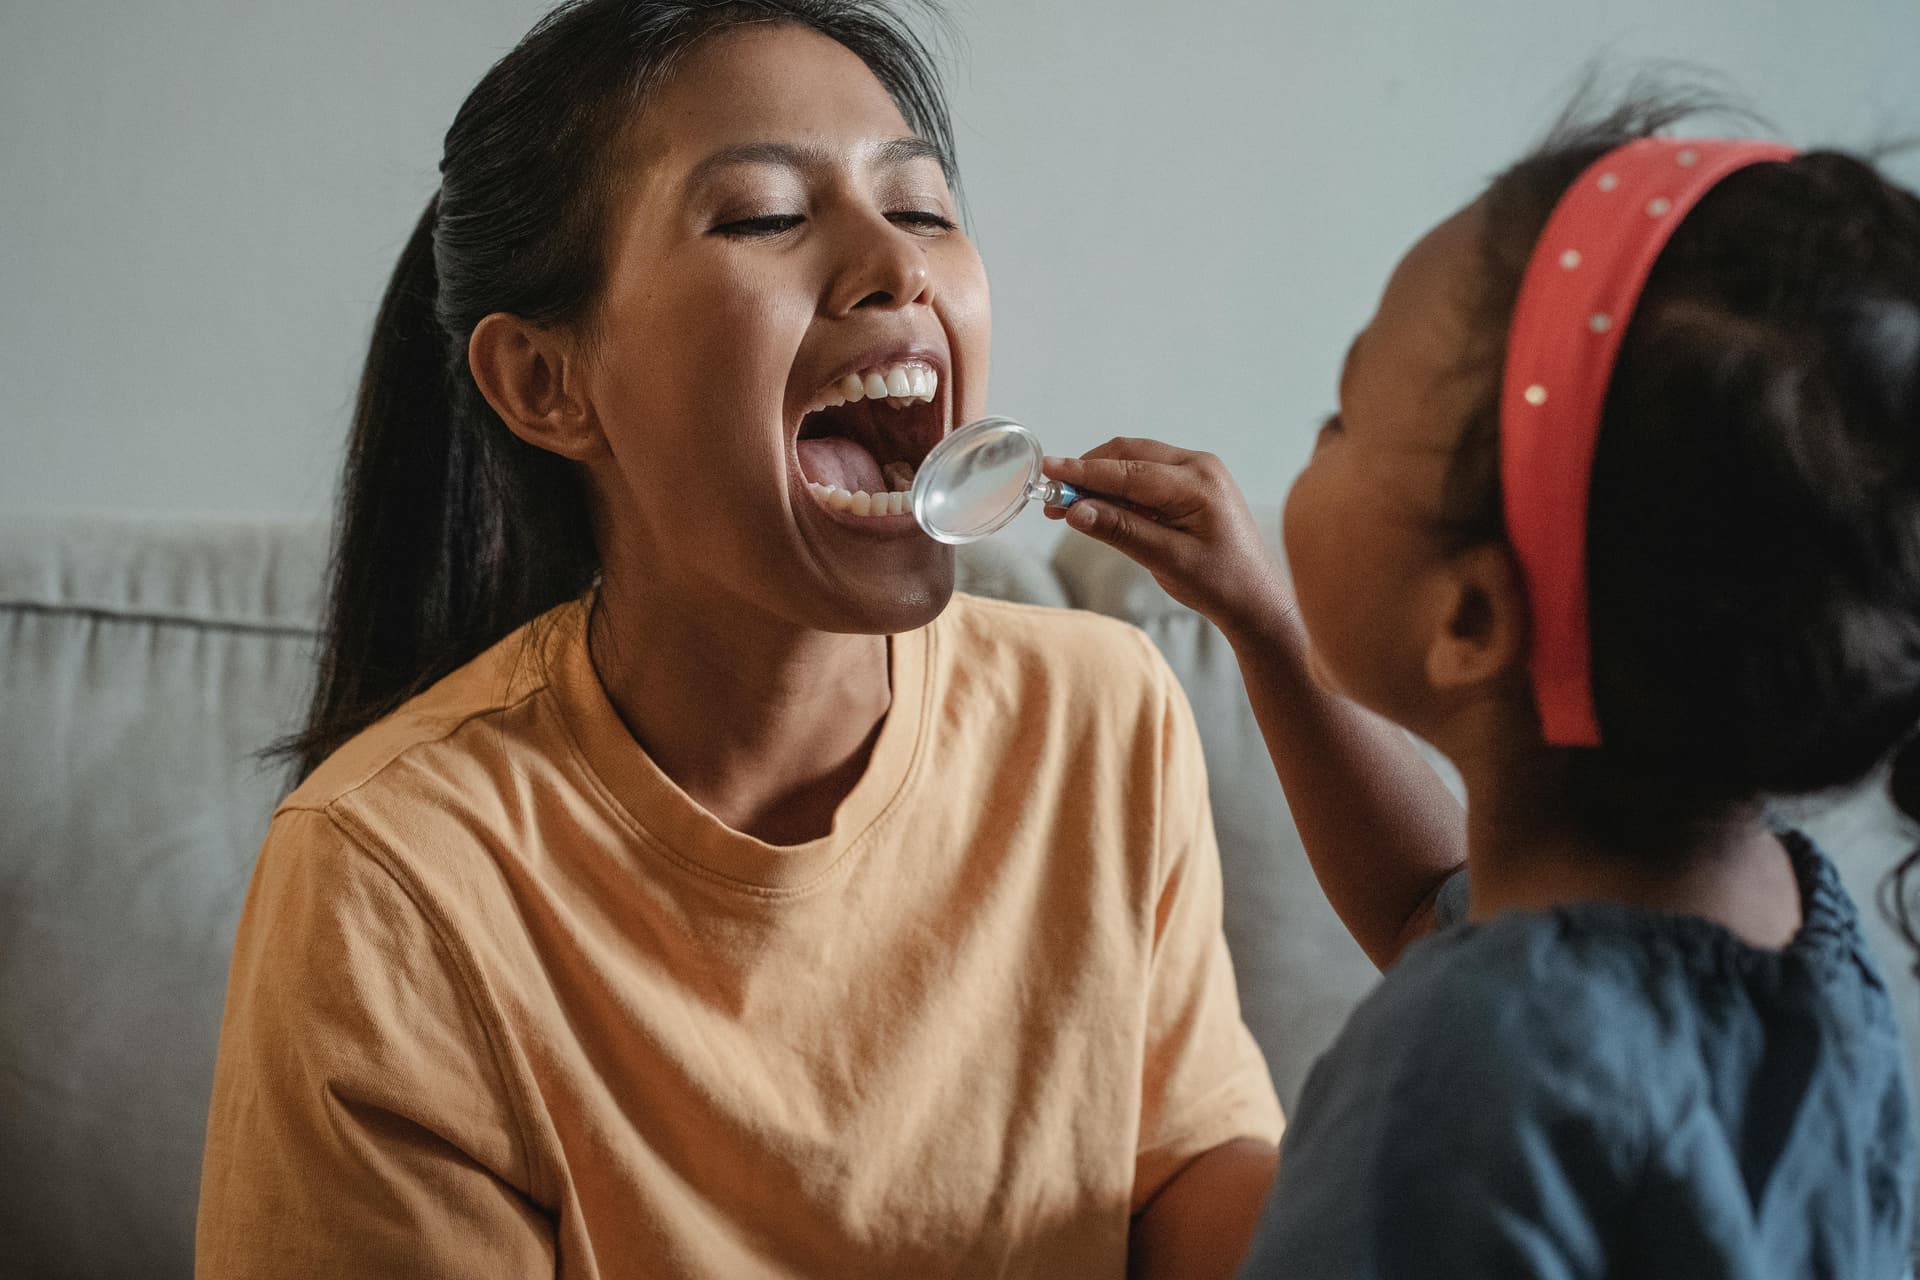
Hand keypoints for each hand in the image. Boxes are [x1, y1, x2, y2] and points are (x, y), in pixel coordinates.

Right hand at [1044, 438, 1294, 646]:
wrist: (1257, 600)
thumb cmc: (1222, 584)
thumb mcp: (1167, 560)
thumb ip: (1121, 530)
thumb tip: (1076, 510)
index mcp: (1198, 482)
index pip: (1128, 471)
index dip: (1084, 472)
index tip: (1049, 471)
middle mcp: (1199, 467)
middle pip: (1129, 455)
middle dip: (1088, 473)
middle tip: (1052, 495)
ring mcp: (1198, 473)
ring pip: (1135, 462)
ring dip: (1101, 481)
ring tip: (1068, 505)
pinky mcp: (1193, 485)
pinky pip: (1147, 476)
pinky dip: (1119, 489)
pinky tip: (1099, 508)